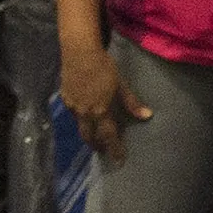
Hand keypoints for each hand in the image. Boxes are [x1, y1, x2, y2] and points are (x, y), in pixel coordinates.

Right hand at [62, 38, 149, 162]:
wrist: (79, 52)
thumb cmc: (104, 67)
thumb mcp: (121, 85)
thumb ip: (132, 103)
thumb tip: (147, 116)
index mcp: (100, 111)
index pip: (108, 137)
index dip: (114, 149)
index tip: (119, 160)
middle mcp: (84, 113)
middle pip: (89, 137)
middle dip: (97, 146)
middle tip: (103, 150)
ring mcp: (72, 106)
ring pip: (80, 126)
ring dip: (88, 132)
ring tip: (94, 134)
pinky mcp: (65, 98)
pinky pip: (73, 114)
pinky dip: (80, 118)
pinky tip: (84, 114)